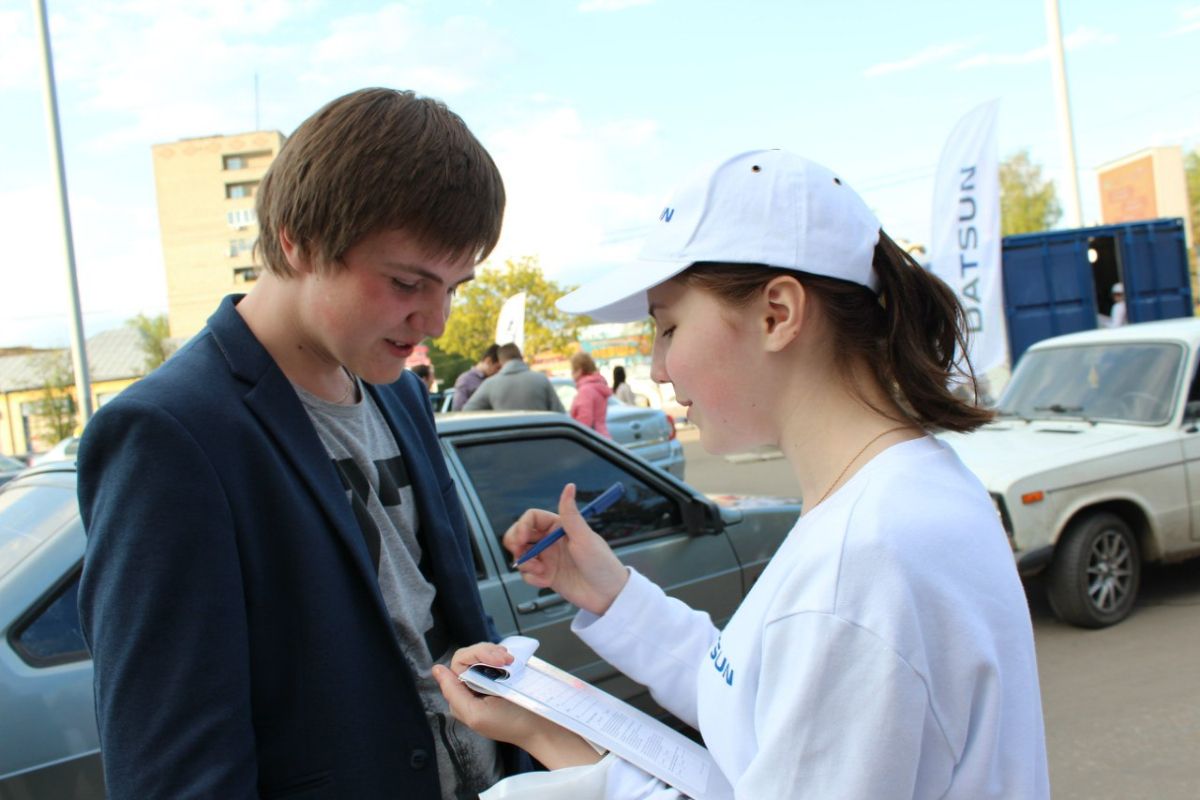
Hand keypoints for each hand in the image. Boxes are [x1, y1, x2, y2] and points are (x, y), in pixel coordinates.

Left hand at [433, 643, 535, 745]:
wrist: (543, 727)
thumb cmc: (512, 725)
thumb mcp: (476, 715)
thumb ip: (453, 693)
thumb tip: (437, 670)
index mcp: (462, 696)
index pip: (459, 663)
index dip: (476, 656)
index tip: (498, 661)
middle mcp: (472, 686)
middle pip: (470, 655)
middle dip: (488, 652)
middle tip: (507, 659)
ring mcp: (488, 679)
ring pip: (483, 653)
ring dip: (497, 653)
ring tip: (511, 661)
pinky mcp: (503, 675)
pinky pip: (496, 657)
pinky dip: (504, 655)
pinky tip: (513, 661)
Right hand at [503, 484, 628, 614]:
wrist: (608, 595)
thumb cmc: (601, 563)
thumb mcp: (584, 538)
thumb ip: (571, 514)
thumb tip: (569, 487)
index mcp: (560, 527)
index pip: (532, 518)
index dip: (522, 525)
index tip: (521, 538)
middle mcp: (551, 541)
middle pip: (521, 534)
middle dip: (515, 542)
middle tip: (518, 551)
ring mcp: (548, 559)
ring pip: (522, 555)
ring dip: (525, 562)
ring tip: (539, 570)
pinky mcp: (546, 576)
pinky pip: (527, 574)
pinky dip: (531, 577)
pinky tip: (545, 581)